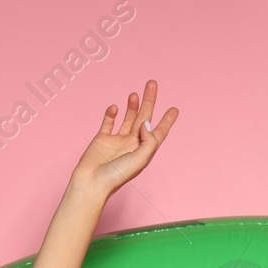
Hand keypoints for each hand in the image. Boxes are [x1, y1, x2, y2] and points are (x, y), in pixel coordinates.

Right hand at [71, 79, 178, 197]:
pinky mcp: (102, 139)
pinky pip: (108, 122)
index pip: (158, 132)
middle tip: (152, 84)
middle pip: (144, 118)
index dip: (167, 120)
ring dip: (132, 106)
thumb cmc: (117, 176)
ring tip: (135, 93)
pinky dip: (111, 113)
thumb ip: (148, 141)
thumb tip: (147, 123)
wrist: (92, 182)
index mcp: (144, 150)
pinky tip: (115, 107)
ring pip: (128, 118)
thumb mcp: (140, 159)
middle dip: (149, 101)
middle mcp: (132, 144)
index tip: (175, 108)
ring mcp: (117, 141)